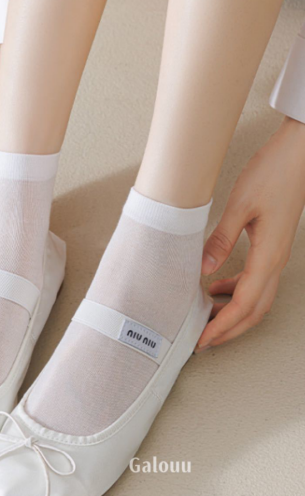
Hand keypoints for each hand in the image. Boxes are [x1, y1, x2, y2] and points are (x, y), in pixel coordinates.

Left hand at [197, 116, 304, 350]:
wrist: (298, 154)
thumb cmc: (272, 174)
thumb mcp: (240, 206)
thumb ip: (220, 240)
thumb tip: (202, 270)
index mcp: (268, 257)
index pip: (242, 305)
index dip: (221, 327)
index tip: (201, 340)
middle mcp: (275, 262)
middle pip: (253, 311)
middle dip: (228, 330)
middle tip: (202, 341)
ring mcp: (276, 255)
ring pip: (256, 298)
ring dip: (232, 313)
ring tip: (206, 318)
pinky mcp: (272, 246)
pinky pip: (255, 280)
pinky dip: (236, 292)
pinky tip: (216, 288)